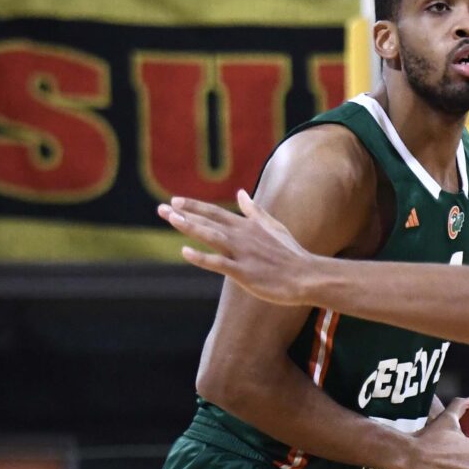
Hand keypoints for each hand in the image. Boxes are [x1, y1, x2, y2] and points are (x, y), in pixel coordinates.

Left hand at [160, 190, 317, 305]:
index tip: (175, 201)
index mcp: (248, 226)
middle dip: (184, 214)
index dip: (195, 206)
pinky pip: (219, 263)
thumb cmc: (291, 254)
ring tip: (171, 219)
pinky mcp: (245, 273)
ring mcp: (243, 254)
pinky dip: (201, 258)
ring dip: (190, 227)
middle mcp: (243, 236)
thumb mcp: (273, 226)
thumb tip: (241, 193)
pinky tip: (185, 252)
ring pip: (212, 236)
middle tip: (161, 208)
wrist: (306, 276)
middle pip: (209, 222)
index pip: (216, 212)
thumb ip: (254, 210)